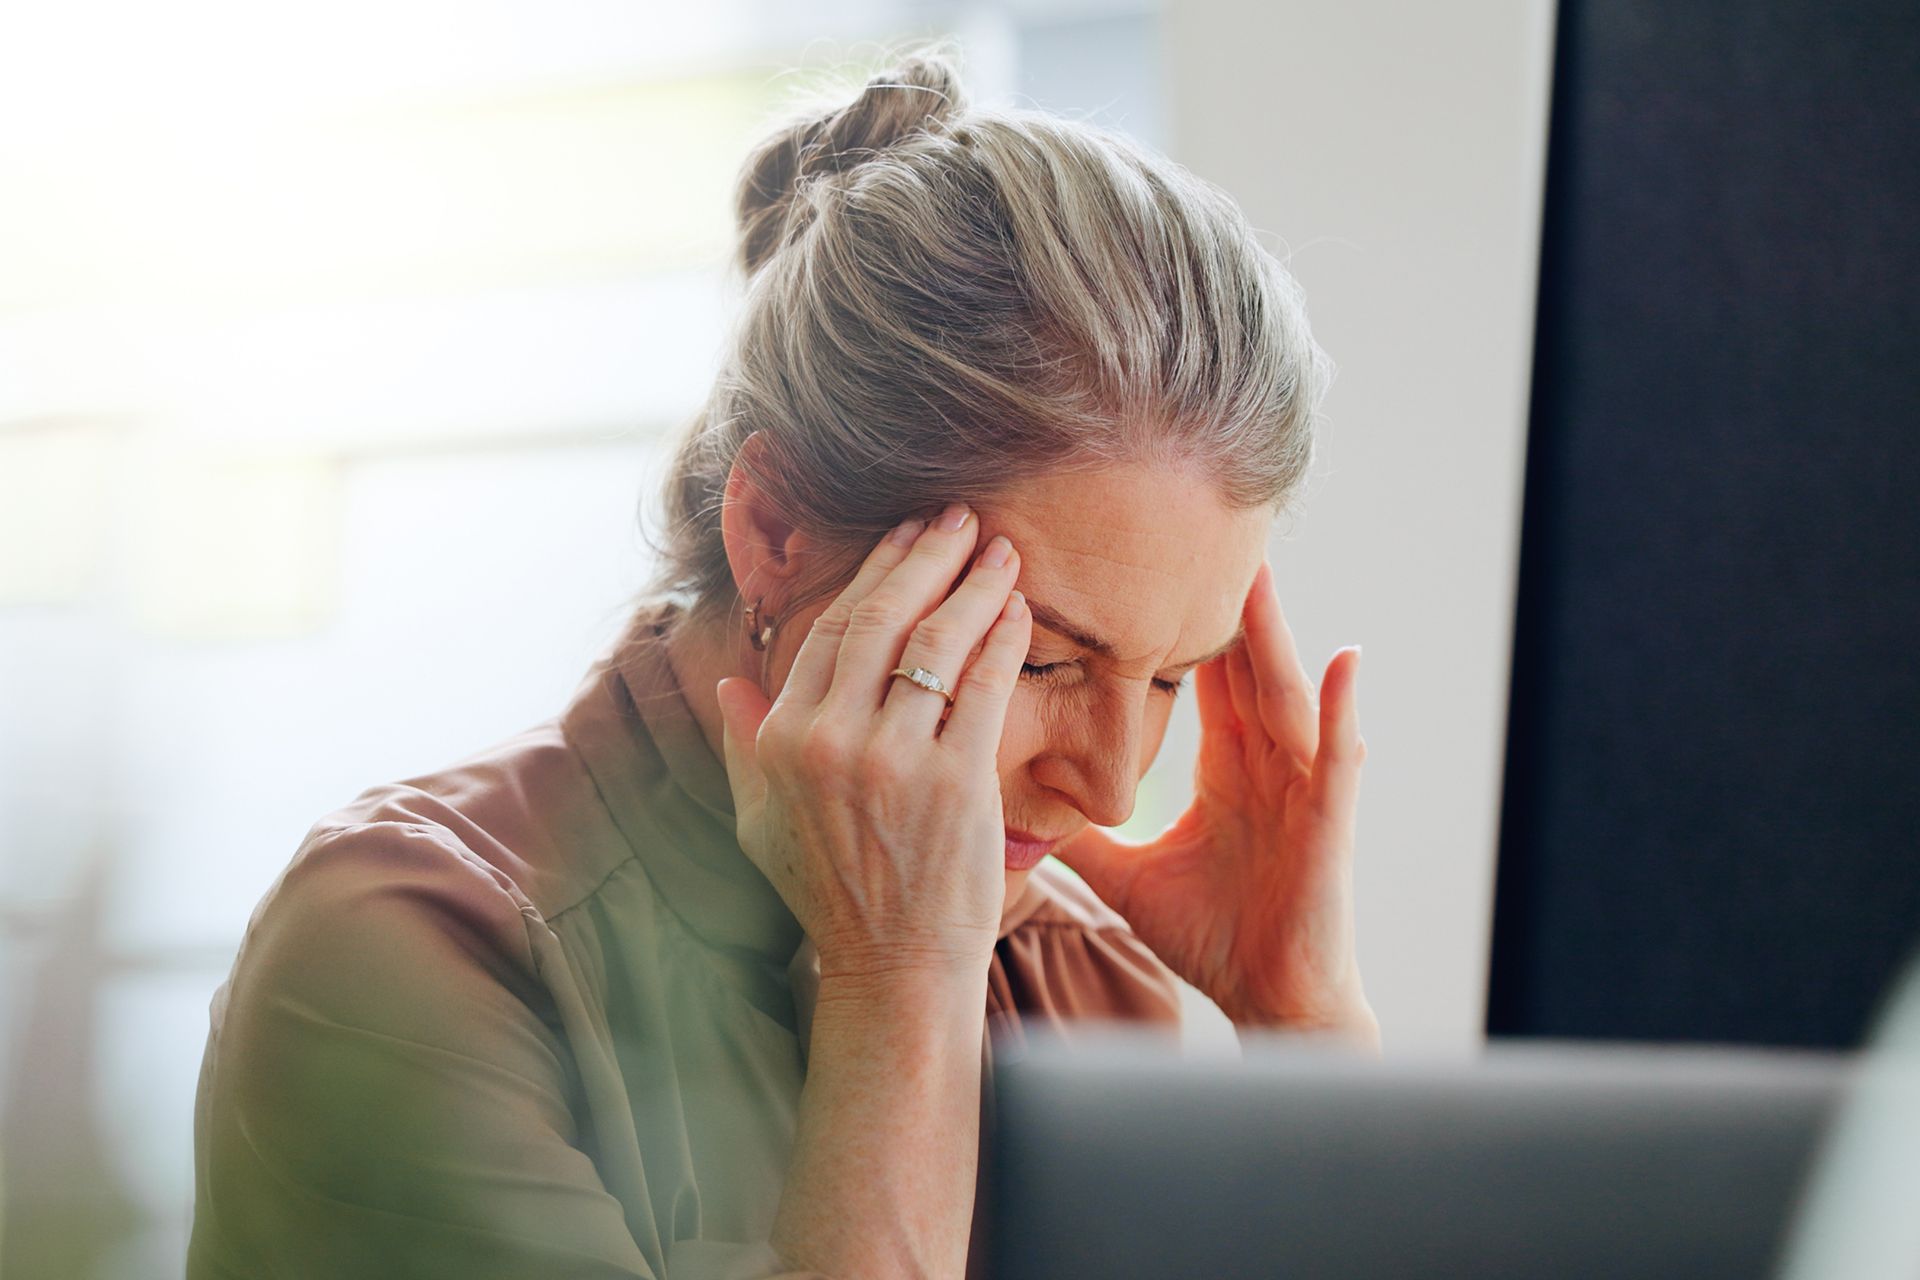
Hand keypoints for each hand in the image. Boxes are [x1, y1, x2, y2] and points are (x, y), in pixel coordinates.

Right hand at [714, 505, 1032, 984]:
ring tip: (1000, 550)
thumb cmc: (830, 893)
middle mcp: (830, 742)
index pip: (830, 632)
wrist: (893, 966)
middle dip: (925, 556)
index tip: (904, 537)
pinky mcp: (953, 783)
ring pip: (936, 643)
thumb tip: (730, 684)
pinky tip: (1018, 609)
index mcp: (781, 741)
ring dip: (972, 585)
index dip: (873, 574)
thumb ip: (744, 747)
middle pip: (882, 620)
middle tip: (958, 516)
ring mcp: (892, 761)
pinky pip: (982, 687)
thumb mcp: (761, 821)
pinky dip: (1002, 639)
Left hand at [1052, 560, 1377, 1047]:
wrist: (1270, 1001)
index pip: (1198, 679)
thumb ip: (1085, 839)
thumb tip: (1018, 813)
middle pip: (1241, 666)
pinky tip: (1343, 663)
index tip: (1144, 567)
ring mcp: (1300, 787)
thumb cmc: (1214, 938)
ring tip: (1259, 573)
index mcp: (1224, 768)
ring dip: (1274, 635)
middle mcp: (1265, 764)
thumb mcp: (1129, 877)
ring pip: (1285, 694)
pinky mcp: (1329, 821)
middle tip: (1200, 531)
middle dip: (1222, 603)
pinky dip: (1340, 711)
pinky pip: (1338, 756)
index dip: (1175, 625)